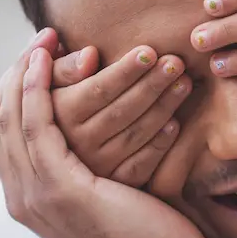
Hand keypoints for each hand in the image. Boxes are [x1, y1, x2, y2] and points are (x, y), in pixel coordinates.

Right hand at [0, 42, 213, 237]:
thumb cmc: (151, 235)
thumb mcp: (109, 192)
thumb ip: (90, 166)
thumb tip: (100, 126)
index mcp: (29, 199)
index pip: (2, 132)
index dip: (15, 88)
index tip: (39, 53)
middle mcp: (22, 199)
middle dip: (16, 72)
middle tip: (41, 35)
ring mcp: (35, 198)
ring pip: (16, 118)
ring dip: (30, 73)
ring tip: (48, 39)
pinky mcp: (59, 191)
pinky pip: (38, 128)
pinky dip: (39, 91)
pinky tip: (55, 63)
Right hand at [32, 28, 192, 187]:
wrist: (56, 165)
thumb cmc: (58, 105)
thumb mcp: (52, 85)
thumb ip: (65, 68)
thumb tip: (91, 54)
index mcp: (58, 115)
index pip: (98, 89)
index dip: (125, 70)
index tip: (150, 51)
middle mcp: (74, 145)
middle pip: (120, 111)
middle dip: (151, 84)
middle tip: (176, 63)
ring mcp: (95, 169)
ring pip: (133, 136)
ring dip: (163, 108)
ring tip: (184, 83)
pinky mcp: (113, 186)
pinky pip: (139, 166)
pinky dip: (158, 145)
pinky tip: (175, 124)